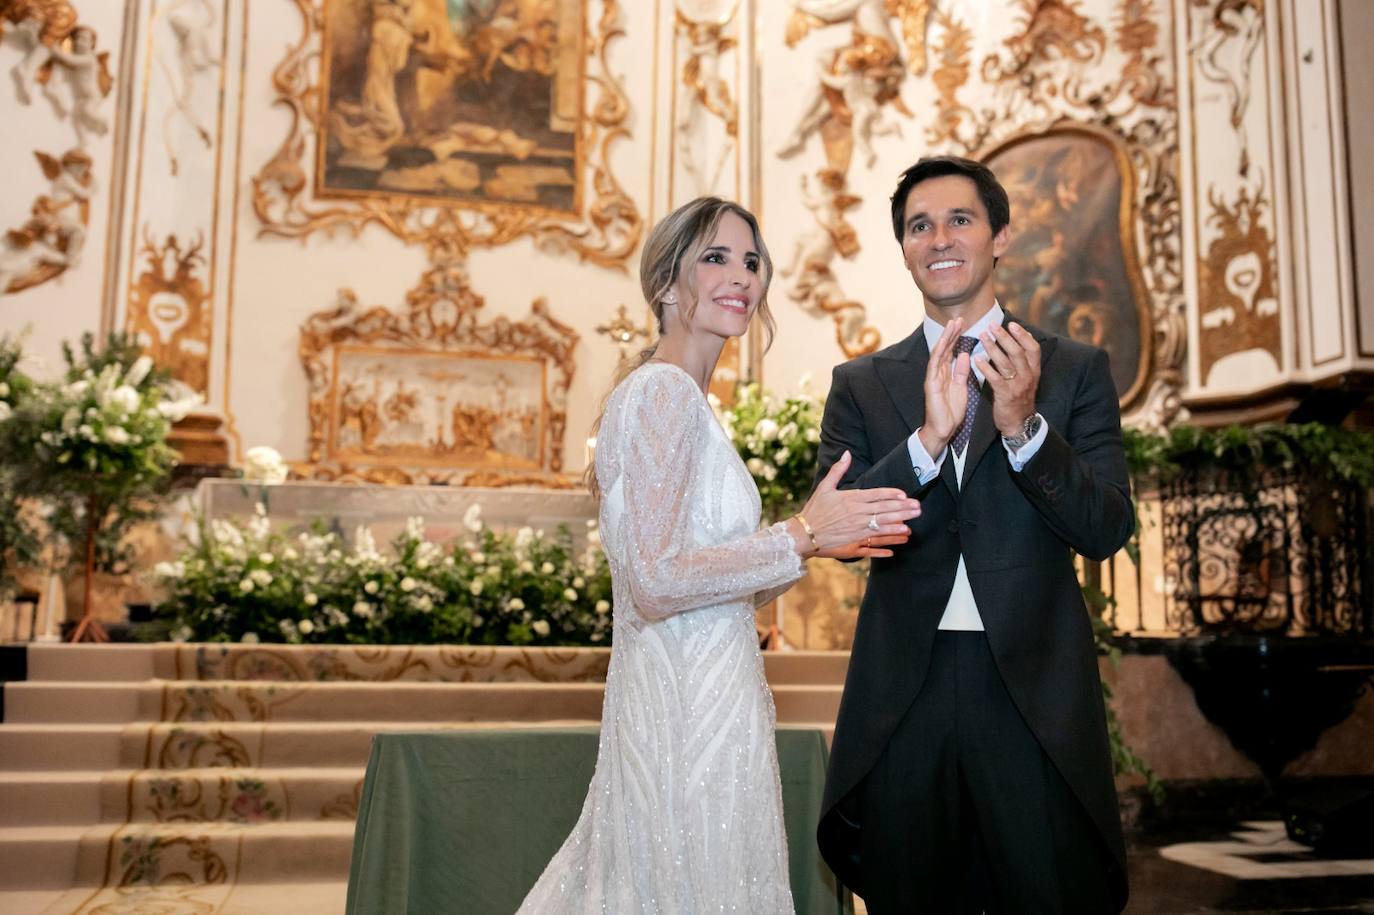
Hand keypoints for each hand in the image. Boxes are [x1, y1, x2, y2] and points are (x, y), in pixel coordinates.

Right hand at [791, 450, 920, 557]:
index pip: (875, 495)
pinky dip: (886, 543)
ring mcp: (856, 529)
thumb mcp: (824, 487)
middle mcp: (856, 514)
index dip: (890, 494)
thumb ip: (838, 470)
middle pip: (883, 510)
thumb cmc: (814, 509)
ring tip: (912, 522)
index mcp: (850, 499)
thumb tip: (846, 453)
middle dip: (902, 508)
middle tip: (918, 507)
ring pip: (882, 526)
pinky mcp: (854, 542)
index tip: (904, 494)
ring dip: (899, 524)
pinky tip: (898, 542)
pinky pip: (873, 543)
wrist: (803, 533)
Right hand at [916, 317, 971, 457]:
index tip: (963, 324)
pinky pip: (934, 366)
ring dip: (945, 339)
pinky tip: (944, 343)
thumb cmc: (950, 412)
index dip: (957, 337)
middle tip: (959, 318)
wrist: (942, 429)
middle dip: (951, 333)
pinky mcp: (930, 384)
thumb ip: (962, 371)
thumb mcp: (961, 387)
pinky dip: (939, 353)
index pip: (951, 351)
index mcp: (946, 373)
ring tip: (952, 325)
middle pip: (944, 349)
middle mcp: (937, 373)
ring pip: (938, 353)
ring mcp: (933, 377)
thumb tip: (964, 354)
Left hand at [974, 322, 1040, 436]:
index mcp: (1034, 370)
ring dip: (992, 348)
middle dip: (1004, 337)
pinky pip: (995, 379)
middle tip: (991, 326)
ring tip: (982, 337)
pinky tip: (976, 359)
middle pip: (1018, 352)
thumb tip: (1021, 337)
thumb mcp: (1028, 377)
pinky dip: (985, 368)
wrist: (1020, 422)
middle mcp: (1028, 376)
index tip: (1012, 324)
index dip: (1023, 335)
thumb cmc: (1020, 396)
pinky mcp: (1005, 395)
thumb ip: (1024, 360)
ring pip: (1005, 363)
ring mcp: (1017, 386)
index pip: (1033, 348)